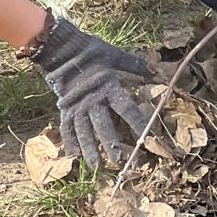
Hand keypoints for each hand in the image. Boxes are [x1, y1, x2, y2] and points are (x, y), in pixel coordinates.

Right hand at [29, 17, 152, 169]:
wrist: (62, 49)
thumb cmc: (92, 51)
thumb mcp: (114, 55)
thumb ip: (134, 65)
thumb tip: (154, 70)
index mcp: (109, 87)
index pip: (127, 109)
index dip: (138, 123)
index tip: (148, 136)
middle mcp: (93, 101)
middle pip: (104, 126)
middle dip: (112, 146)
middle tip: (121, 163)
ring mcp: (77, 106)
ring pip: (85, 132)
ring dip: (91, 150)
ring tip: (96, 167)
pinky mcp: (65, 108)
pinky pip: (67, 128)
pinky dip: (70, 142)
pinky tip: (73, 157)